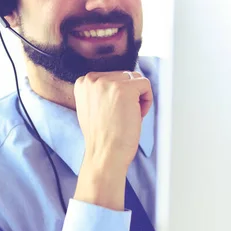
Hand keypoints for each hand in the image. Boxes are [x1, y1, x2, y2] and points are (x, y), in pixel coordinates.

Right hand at [73, 71, 152, 209]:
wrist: (104, 155)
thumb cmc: (103, 137)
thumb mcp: (92, 107)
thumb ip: (100, 91)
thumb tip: (121, 79)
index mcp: (83, 82)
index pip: (113, 76)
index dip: (118, 95)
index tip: (112, 113)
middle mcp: (92, 79)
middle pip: (125, 76)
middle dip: (129, 96)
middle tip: (121, 117)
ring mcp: (108, 83)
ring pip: (136, 79)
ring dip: (138, 98)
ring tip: (128, 116)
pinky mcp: (124, 89)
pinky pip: (146, 84)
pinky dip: (147, 100)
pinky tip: (137, 116)